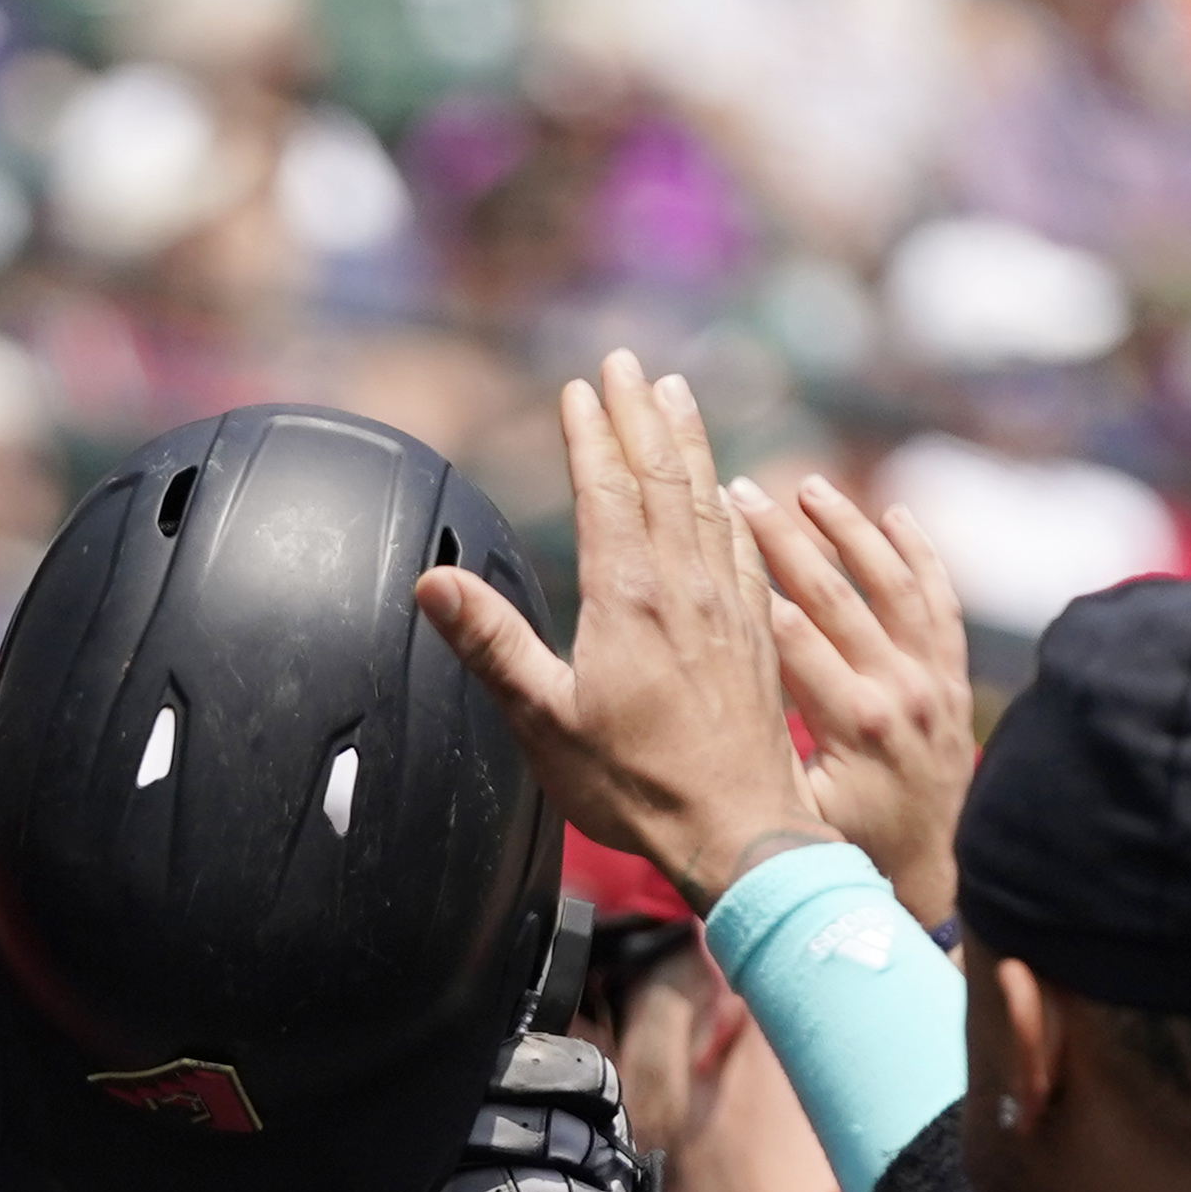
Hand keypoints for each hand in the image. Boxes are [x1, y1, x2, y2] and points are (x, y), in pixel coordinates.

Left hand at [368, 1032, 661, 1191]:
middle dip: (477, 1128)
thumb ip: (466, 1107)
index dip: (531, 1065)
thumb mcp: (451, 1168)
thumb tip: (452, 1027)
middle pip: (560, 1134)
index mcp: (596, 1141)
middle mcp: (616, 1189)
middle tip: (412, 1132)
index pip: (590, 1080)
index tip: (460, 1066)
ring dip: (453, 1190)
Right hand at [409, 353, 827, 913]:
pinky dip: (731, 499)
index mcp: (629, 599)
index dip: (593, 434)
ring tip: (678, 394)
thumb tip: (435, 581)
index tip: (582, 389)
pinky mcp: (755, 630)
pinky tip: (730, 488)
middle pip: (663, 476)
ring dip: (689, 441)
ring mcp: (728, 604)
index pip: (609, 490)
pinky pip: (744, 542)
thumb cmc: (636, 784)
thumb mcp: (543, 719)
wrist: (736, 828)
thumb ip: (491, 642)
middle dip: (642, 414)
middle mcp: (685, 587)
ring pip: (709, 497)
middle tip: (629, 363)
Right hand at [736, 472, 978, 934]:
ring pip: (893, 584)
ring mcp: (934, 680)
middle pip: (839, 595)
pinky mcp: (953, 678)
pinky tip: (894, 514)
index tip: (713, 535)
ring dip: (850, 531)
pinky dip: (920, 554)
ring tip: (809, 488)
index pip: (796, 634)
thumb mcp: (796, 811)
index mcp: (855, 725)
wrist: (929, 874)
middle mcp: (902, 691)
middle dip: (787, 538)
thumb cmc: (844, 851)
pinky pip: (940, 602)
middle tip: (744, 490)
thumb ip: (763, 750)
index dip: (752, 581)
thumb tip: (720, 692)